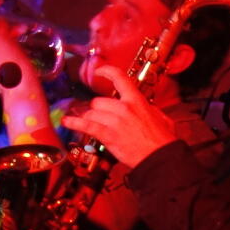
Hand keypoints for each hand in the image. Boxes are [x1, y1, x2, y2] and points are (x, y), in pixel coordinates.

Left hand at [63, 66, 178, 167]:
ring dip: (89, 119)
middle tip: (99, 118)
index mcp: (136, 100)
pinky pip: (86, 126)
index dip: (107, 71)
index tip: (99, 71)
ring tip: (87, 123)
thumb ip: (150, 110)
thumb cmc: (163, 140)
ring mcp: (114, 121)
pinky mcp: (108, 135)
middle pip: (98, 102)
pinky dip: (74, 123)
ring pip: (92, 113)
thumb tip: (147, 108)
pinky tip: (66, 122)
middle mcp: (123, 107)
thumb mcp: (162, 118)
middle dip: (97, 110)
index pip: (119, 78)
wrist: (160, 158)